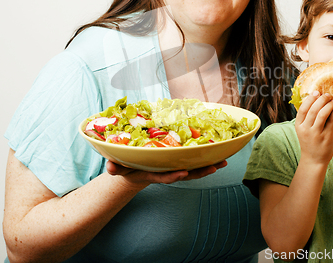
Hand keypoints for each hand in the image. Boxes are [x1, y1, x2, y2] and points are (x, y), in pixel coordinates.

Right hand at [106, 160, 227, 186]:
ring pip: (194, 170)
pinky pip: (194, 162)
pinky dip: (207, 159)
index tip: (183, 173)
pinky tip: (220, 155)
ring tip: (223, 162)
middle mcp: (167, 172)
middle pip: (186, 175)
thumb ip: (114, 167)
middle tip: (214, 168)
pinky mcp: (179, 162)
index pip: (165, 177)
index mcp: (154, 173)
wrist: (134, 170)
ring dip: (209, 166)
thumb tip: (109, 168)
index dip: (174, 176)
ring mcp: (174, 168)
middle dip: (200, 172)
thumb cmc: (127, 167)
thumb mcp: (119, 167)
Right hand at [295, 92, 332, 164]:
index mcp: (299, 126)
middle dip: (321, 99)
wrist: (313, 160)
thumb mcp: (303, 131)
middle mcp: (306, 129)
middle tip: (328, 95)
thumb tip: (315, 101)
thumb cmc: (309, 143)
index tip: (316, 92)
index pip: (303, 108)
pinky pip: (332, 120)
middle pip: (313, 109)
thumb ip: (306, 119)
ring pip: (322, 113)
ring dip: (329, 104)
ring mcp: (316, 133)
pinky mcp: (326, 136)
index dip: (310, 99)